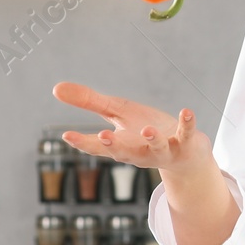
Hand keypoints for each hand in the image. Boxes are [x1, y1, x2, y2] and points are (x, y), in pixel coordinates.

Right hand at [52, 81, 208, 172]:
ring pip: (157, 148)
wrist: (186, 155)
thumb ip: (90, 103)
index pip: (98, 147)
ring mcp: (164, 150)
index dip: (84, 142)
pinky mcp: (186, 144)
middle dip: (115, 146)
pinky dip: (188, 124)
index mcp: (121, 146)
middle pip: (125, 152)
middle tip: (103, 136)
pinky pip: (188, 134)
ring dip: (153, 140)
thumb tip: (56, 88)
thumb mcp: (119, 115)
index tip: (68, 135)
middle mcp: (141, 153)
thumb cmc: (146, 133)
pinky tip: (186, 111)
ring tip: (148, 130)